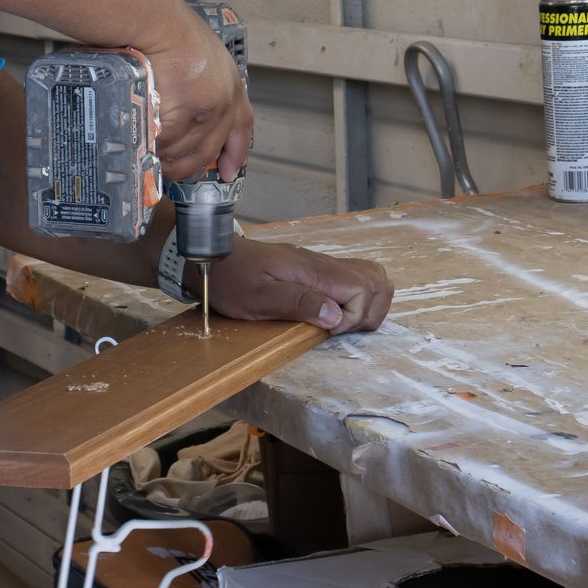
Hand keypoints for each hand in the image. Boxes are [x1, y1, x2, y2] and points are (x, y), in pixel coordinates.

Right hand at [144, 8, 252, 182]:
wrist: (156, 23)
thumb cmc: (168, 29)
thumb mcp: (200, 53)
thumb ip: (200, 81)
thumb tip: (184, 104)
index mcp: (231, 84)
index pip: (241, 125)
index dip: (236, 151)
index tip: (230, 171)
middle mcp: (223, 101)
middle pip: (208, 148)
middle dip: (190, 166)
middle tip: (171, 172)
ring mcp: (204, 111)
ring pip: (184, 150)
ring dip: (167, 160)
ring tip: (150, 159)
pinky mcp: (183, 115)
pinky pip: (166, 144)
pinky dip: (154, 150)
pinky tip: (143, 149)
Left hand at [201, 239, 392, 335]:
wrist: (211, 256)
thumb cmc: (230, 279)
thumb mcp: (256, 296)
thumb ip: (298, 302)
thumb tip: (337, 315)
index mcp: (313, 270)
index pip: (362, 288)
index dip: (354, 316)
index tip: (328, 330)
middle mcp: (323, 264)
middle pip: (377, 280)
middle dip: (370, 312)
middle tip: (341, 330)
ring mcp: (321, 266)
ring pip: (371, 277)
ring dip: (368, 305)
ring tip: (344, 325)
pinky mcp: (316, 271)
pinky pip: (353, 278)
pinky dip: (357, 298)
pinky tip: (335, 314)